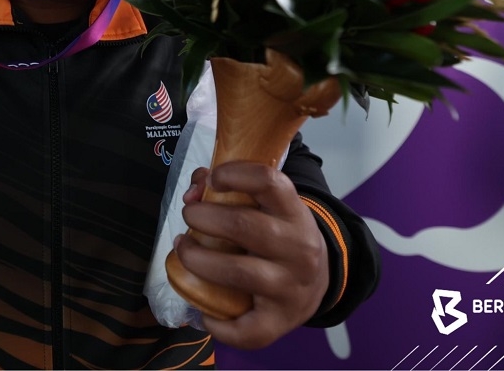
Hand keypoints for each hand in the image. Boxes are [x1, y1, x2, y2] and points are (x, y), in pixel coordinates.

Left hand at [174, 162, 328, 349]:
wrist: (320, 280)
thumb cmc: (280, 234)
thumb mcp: (268, 206)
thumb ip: (230, 189)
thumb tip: (193, 192)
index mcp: (295, 212)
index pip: (269, 182)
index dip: (235, 174)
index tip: (213, 178)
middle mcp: (299, 248)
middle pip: (243, 225)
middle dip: (202, 217)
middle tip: (189, 216)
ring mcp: (291, 287)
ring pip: (237, 272)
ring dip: (197, 259)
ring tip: (183, 249)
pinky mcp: (281, 321)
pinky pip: (246, 330)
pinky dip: (217, 323)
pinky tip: (202, 308)